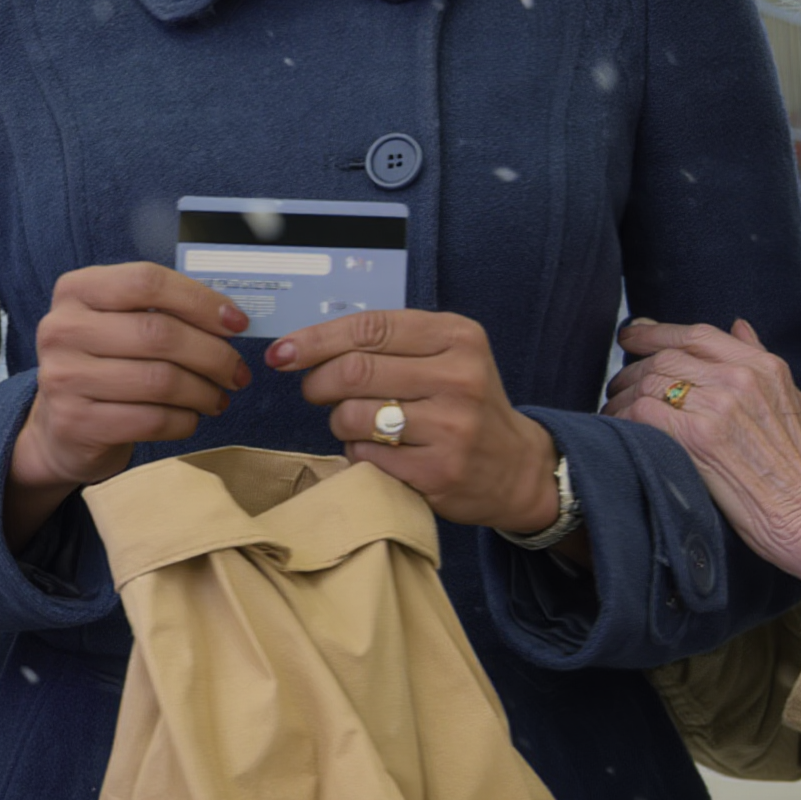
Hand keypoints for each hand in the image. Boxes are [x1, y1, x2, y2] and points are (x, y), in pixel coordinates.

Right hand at [8, 264, 251, 539]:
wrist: (63, 429)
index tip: (237, 322)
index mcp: (77, 290)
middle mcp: (62, 329)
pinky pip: (151, 420)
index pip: (147, 281)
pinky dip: (184, 420)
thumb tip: (231, 317)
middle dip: (213, 354)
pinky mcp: (75, 423)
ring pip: (160, 381)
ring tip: (218, 397)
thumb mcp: (121, 323)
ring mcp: (64, 377)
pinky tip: (191, 417)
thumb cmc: (108, 364)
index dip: (200, 301)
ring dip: (204, 391)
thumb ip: (165, 310)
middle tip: (238, 371)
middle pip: (159, 334)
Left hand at [270, 311, 557, 533]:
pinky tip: (377, 450)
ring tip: (355, 422)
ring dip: (337, 421)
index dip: (316, 339)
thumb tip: (305, 345)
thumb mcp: (446, 355)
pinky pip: (365, 456)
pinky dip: (356, 451)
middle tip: (313, 390)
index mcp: (458, 336)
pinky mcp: (438, 472)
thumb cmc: (464, 404)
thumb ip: (389, 343)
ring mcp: (451, 427)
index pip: (370, 328)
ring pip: (352, 416)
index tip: (283, 352)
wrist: (517, 468)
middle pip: (354, 370)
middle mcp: (459, 377)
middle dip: (317, 381)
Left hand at [608, 318, 800, 583]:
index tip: (633, 335)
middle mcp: (740, 379)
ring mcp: (720, 406)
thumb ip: (762, 361)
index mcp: (764, 367)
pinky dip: (624, 417)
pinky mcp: (700, 438)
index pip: (697, 334)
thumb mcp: (795, 402)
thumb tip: (738, 326)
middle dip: (633, 367)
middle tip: (617, 382)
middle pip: (666, 356)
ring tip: (614, 408)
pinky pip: (644, 412)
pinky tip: (620, 428)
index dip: (657, 331)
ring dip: (623, 395)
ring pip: (650, 382)